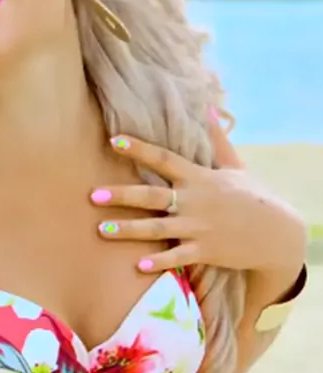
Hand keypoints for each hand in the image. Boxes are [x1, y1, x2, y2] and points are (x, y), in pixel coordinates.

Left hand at [92, 116, 306, 276]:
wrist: (278, 234)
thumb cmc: (253, 197)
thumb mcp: (236, 166)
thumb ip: (217, 140)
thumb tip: (208, 107)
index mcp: (199, 177)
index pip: (164, 158)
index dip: (138, 149)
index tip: (113, 140)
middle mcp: (195, 201)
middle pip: (153, 196)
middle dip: (122, 196)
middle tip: (94, 195)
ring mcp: (200, 227)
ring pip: (158, 228)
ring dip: (129, 230)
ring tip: (102, 229)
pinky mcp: (206, 251)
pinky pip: (178, 256)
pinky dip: (159, 261)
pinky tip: (138, 265)